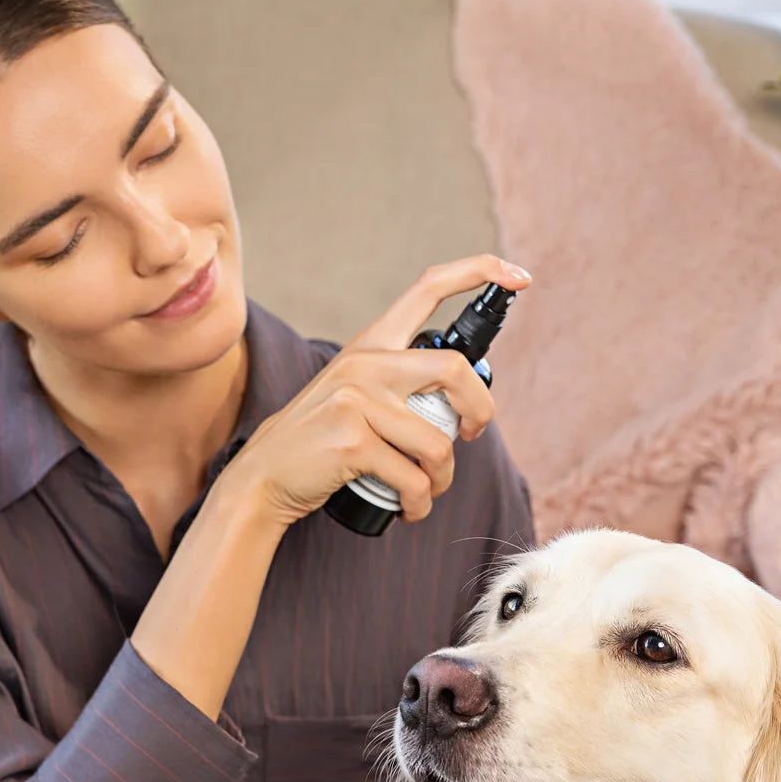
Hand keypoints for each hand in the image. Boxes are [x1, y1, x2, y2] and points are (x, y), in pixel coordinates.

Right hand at [222, 255, 531, 527]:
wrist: (262, 477)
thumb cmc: (319, 443)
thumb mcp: (352, 394)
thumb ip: (397, 383)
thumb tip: (461, 403)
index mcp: (370, 344)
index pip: (429, 287)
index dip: (480, 273)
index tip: (518, 276)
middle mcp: (365, 362)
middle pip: (456, 370)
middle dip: (480, 412)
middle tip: (470, 436)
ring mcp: (357, 400)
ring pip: (439, 442)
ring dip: (443, 479)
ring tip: (427, 490)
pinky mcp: (353, 441)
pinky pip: (415, 479)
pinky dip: (419, 503)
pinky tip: (408, 508)